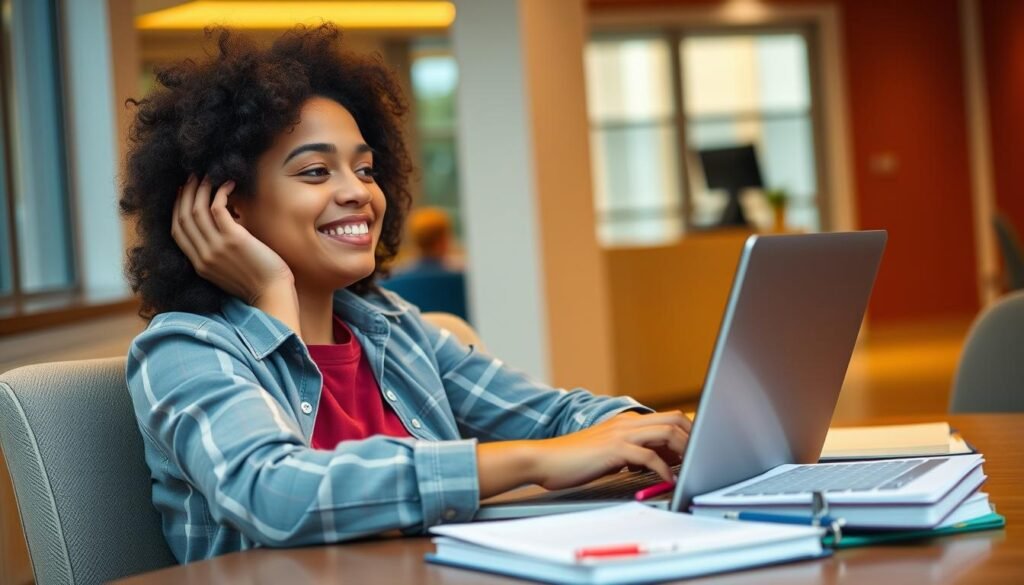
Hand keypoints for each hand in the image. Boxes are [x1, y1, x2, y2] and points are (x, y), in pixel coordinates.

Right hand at [171, 175, 293, 305]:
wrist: (273, 294)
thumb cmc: (257, 281)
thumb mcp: (226, 270)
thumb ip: (215, 253)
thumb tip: (218, 227)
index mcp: (198, 264)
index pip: (177, 230)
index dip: (177, 207)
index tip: (182, 191)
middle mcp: (203, 256)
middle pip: (183, 217)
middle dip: (185, 193)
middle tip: (193, 176)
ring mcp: (216, 248)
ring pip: (196, 210)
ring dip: (201, 188)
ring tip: (208, 175)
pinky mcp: (233, 239)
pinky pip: (217, 208)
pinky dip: (220, 192)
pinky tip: (229, 184)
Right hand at [527, 410, 690, 489]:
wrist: (543, 459)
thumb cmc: (572, 460)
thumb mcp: (607, 453)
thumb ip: (630, 453)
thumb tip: (655, 463)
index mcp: (625, 422)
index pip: (667, 418)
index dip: (687, 431)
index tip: (697, 449)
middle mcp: (626, 423)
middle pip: (674, 419)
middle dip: (694, 437)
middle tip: (702, 457)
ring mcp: (620, 434)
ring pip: (666, 432)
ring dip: (684, 450)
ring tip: (692, 467)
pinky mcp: (613, 449)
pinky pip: (648, 456)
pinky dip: (663, 469)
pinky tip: (668, 480)